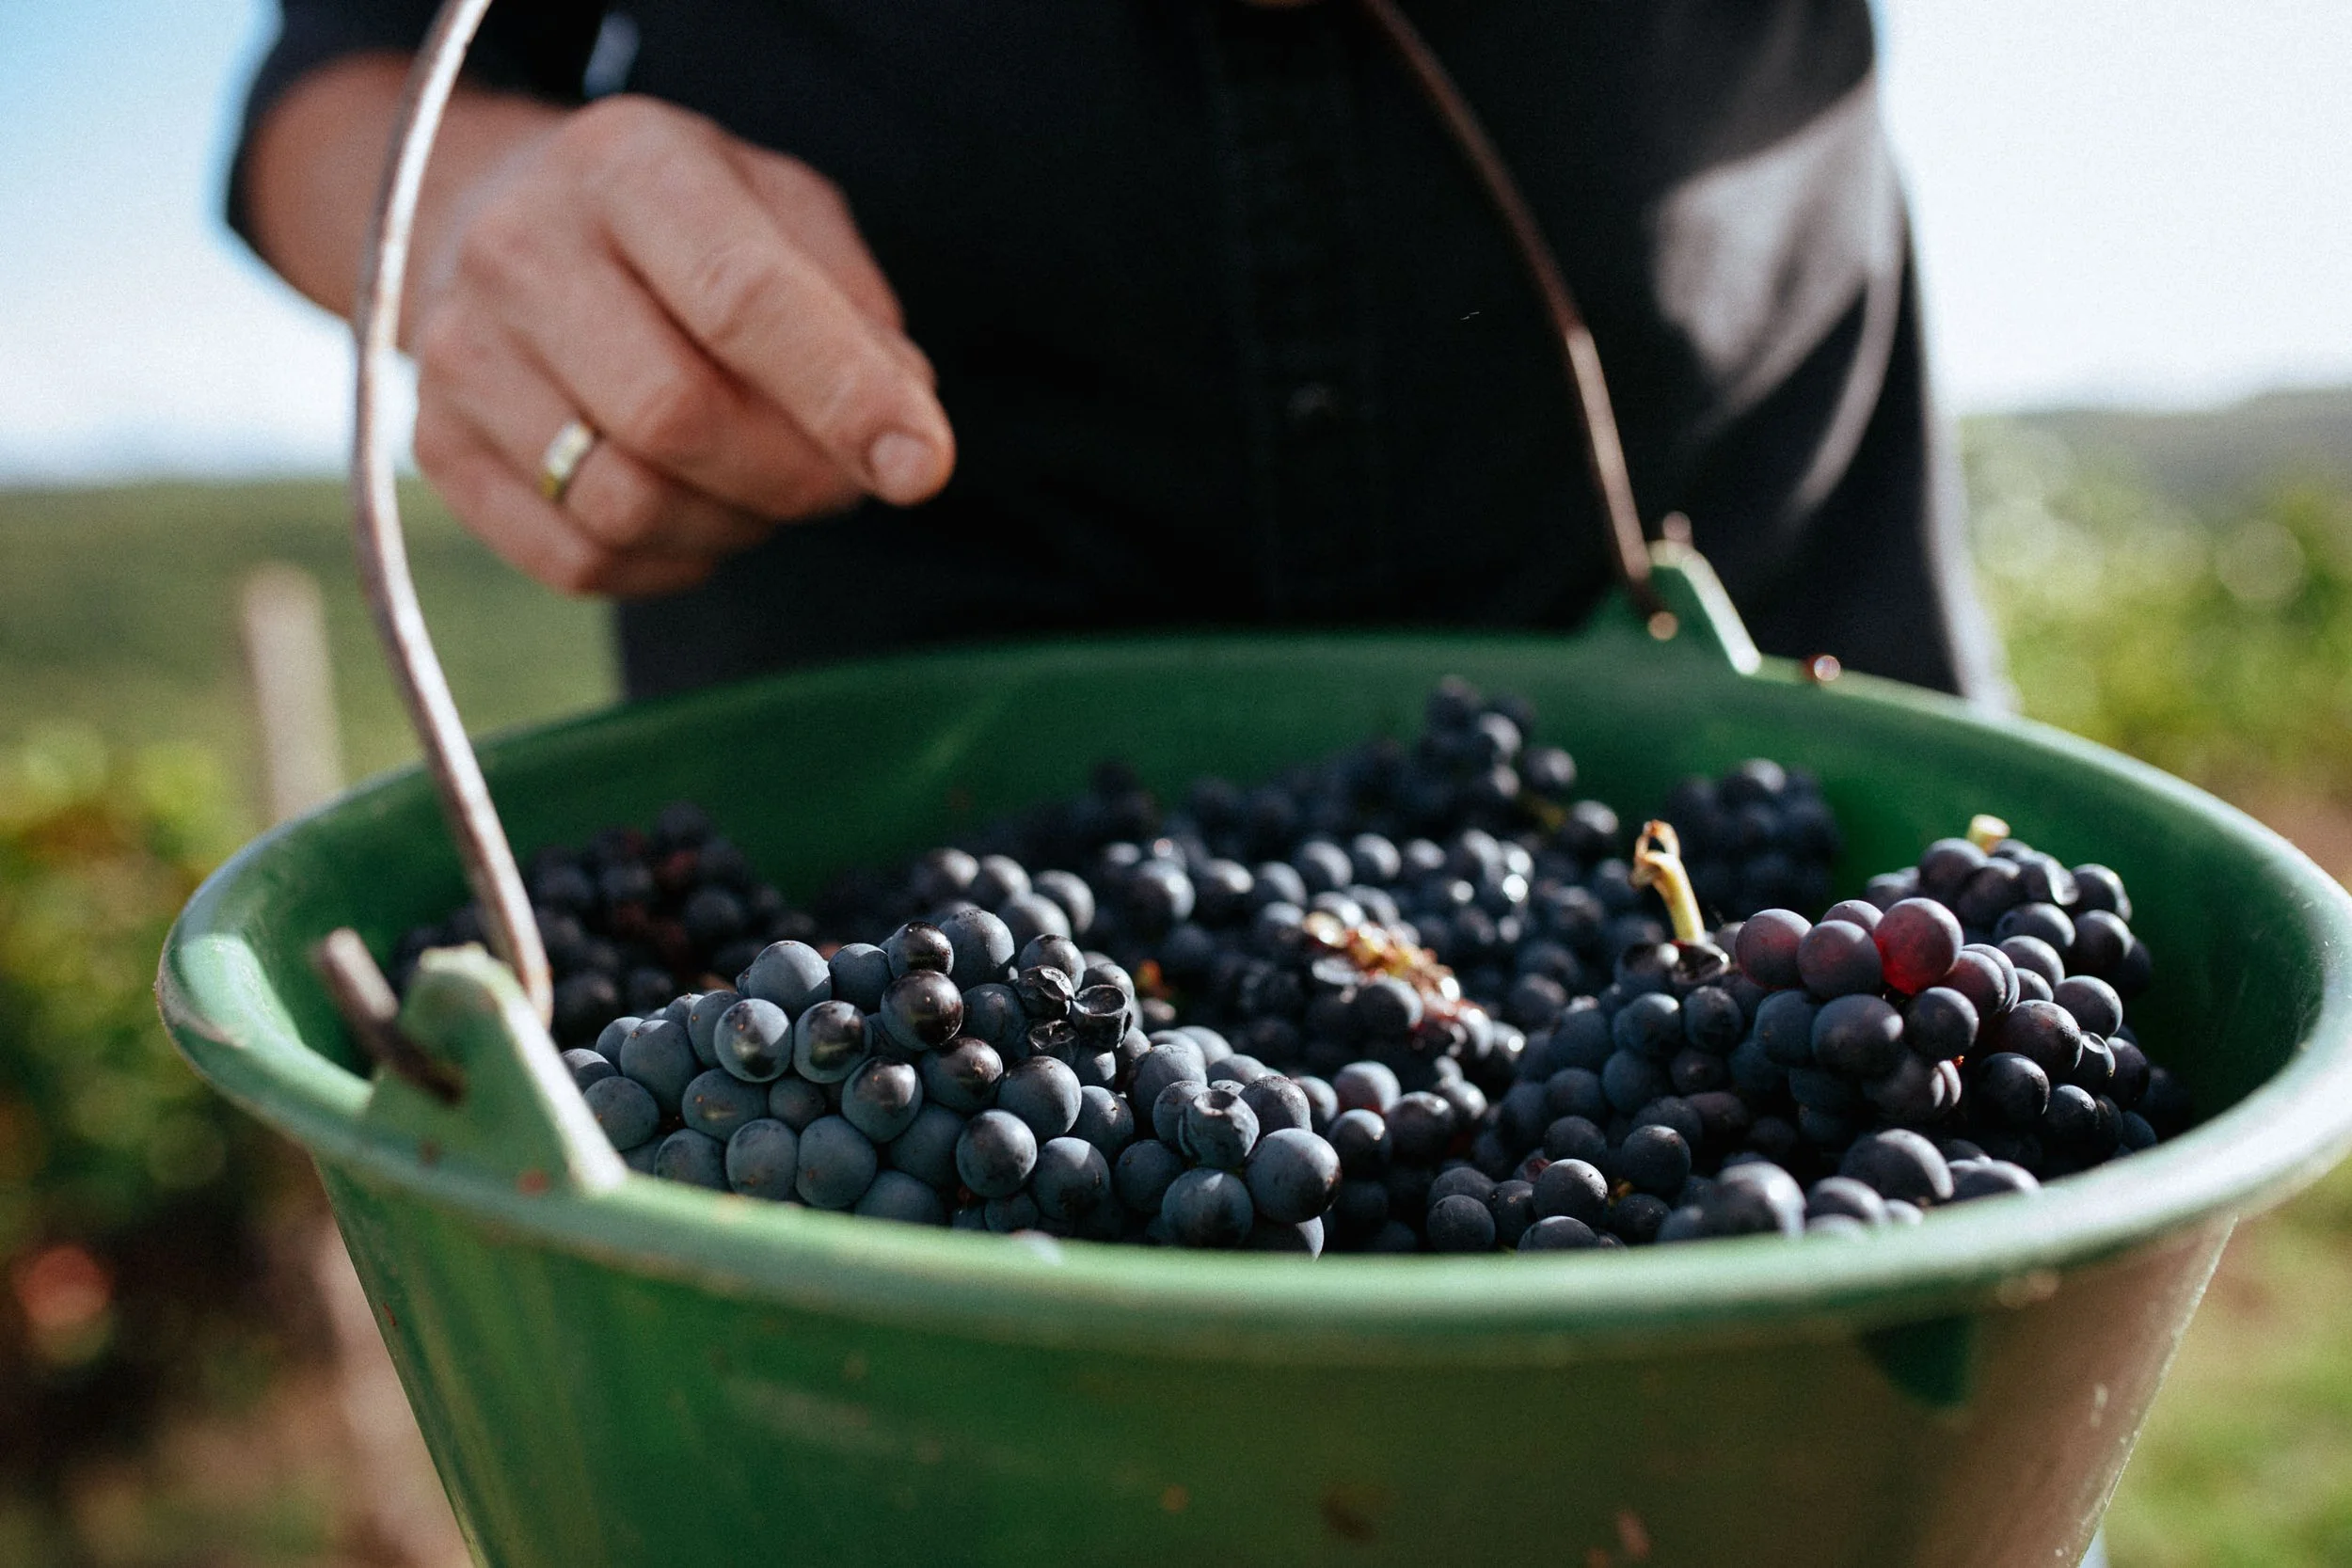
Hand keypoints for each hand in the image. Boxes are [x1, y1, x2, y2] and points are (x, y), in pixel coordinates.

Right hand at [404, 93, 953, 596]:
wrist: (513, 227)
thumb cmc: (688, 232)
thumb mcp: (785, 217)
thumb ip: (857, 314)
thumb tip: (902, 431)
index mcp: (628, 165)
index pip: (743, 297)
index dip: (843, 396)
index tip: (921, 466)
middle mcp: (521, 247)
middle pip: (676, 418)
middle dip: (791, 476)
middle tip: (842, 479)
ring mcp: (459, 351)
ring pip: (624, 505)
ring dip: (734, 524)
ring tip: (763, 484)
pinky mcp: (439, 447)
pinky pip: (580, 560)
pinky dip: (669, 561)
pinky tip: (694, 512)